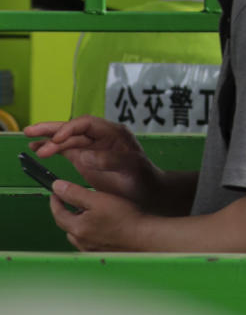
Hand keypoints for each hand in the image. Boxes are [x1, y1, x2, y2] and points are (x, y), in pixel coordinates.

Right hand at [25, 116, 159, 207]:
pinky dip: (52, 148)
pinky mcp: (85, 158)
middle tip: (31, 130)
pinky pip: (66, 149)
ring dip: (48, 140)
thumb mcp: (131, 166)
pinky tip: (37, 148)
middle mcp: (101, 136)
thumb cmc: (143, 177)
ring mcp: (92, 147)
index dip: (70, 128)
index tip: (57, 139)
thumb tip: (84, 155)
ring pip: (67, 139)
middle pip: (73, 128)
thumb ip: (109, 160)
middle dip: (52, 129)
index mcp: (114, 133)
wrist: (147, 191)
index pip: (87, 123)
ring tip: (29, 140)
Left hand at [50, 179, 144, 251]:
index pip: (58, 213)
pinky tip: (103, 227)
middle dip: (68, 212)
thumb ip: (76, 193)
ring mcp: (91, 249)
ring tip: (91, 214)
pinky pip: (89, 242)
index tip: (55, 193)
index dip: (55, 201)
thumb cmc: (124, 217)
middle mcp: (81, 241)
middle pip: (67, 225)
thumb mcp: (99, 199)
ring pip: (78, 235)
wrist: (143, 236)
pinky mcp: (102, 253)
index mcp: (77, 228)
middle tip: (75, 201)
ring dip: (80, 224)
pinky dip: (90, 233)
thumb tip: (57, 187)